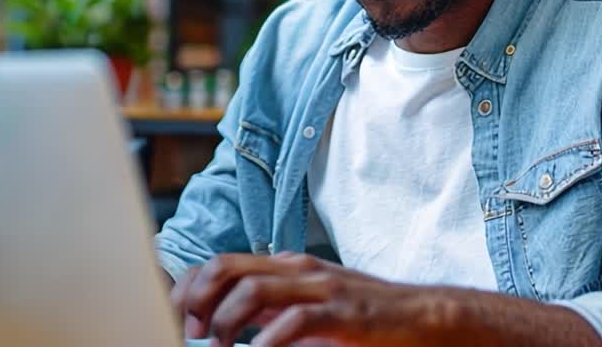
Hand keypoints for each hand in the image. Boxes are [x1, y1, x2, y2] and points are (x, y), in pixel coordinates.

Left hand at [170, 252, 455, 346]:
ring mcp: (321, 288)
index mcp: (288, 268)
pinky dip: (267, 342)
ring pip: (253, 290)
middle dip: (197, 300)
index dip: (190, 287)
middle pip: (227, 269)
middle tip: (190, 332)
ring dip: (224, 322)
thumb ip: (272, 313)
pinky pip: (294, 320)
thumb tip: (224, 330)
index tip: (177, 317)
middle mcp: (299, 270)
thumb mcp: (312, 308)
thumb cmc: (367, 318)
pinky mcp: (343, 312)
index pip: (222, 262)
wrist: (425, 316)